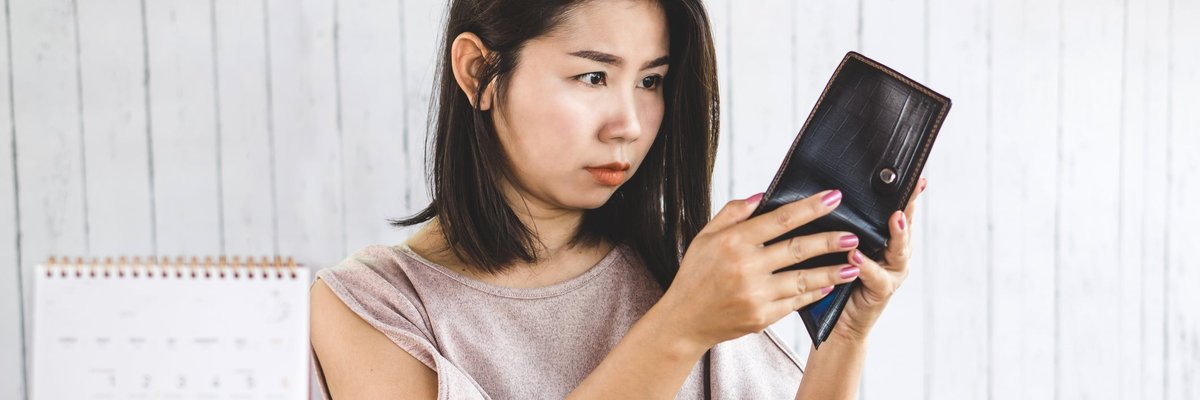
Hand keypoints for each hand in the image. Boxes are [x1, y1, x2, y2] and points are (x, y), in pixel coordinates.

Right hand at [657, 189, 863, 350]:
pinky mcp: (762, 316)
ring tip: (852, 265)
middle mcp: (746, 267)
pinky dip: (814, 293)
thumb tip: (761, 196)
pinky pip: (795, 302)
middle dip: (830, 241)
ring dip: (831, 272)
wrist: (685, 320)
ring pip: (803, 279)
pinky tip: (828, 286)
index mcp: (733, 242)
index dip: (810, 207)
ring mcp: (755, 294)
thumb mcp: (704, 236)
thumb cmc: (695, 275)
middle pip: (798, 249)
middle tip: (852, 236)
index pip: (780, 219)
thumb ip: (731, 213)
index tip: (834, 198)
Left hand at [831, 178, 927, 341]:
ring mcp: (891, 273)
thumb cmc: (835, 277)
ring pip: (899, 249)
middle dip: (910, 206)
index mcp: (885, 240)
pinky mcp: (881, 291)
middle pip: (905, 225)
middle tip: (914, 187)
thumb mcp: (838, 247)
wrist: (837, 322)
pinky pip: (876, 276)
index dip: (908, 193)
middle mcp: (894, 254)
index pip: (898, 211)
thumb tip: (826, 193)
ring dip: (898, 233)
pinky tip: (856, 255)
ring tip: (895, 217)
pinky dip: (866, 265)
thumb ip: (842, 226)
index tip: (916, 174)